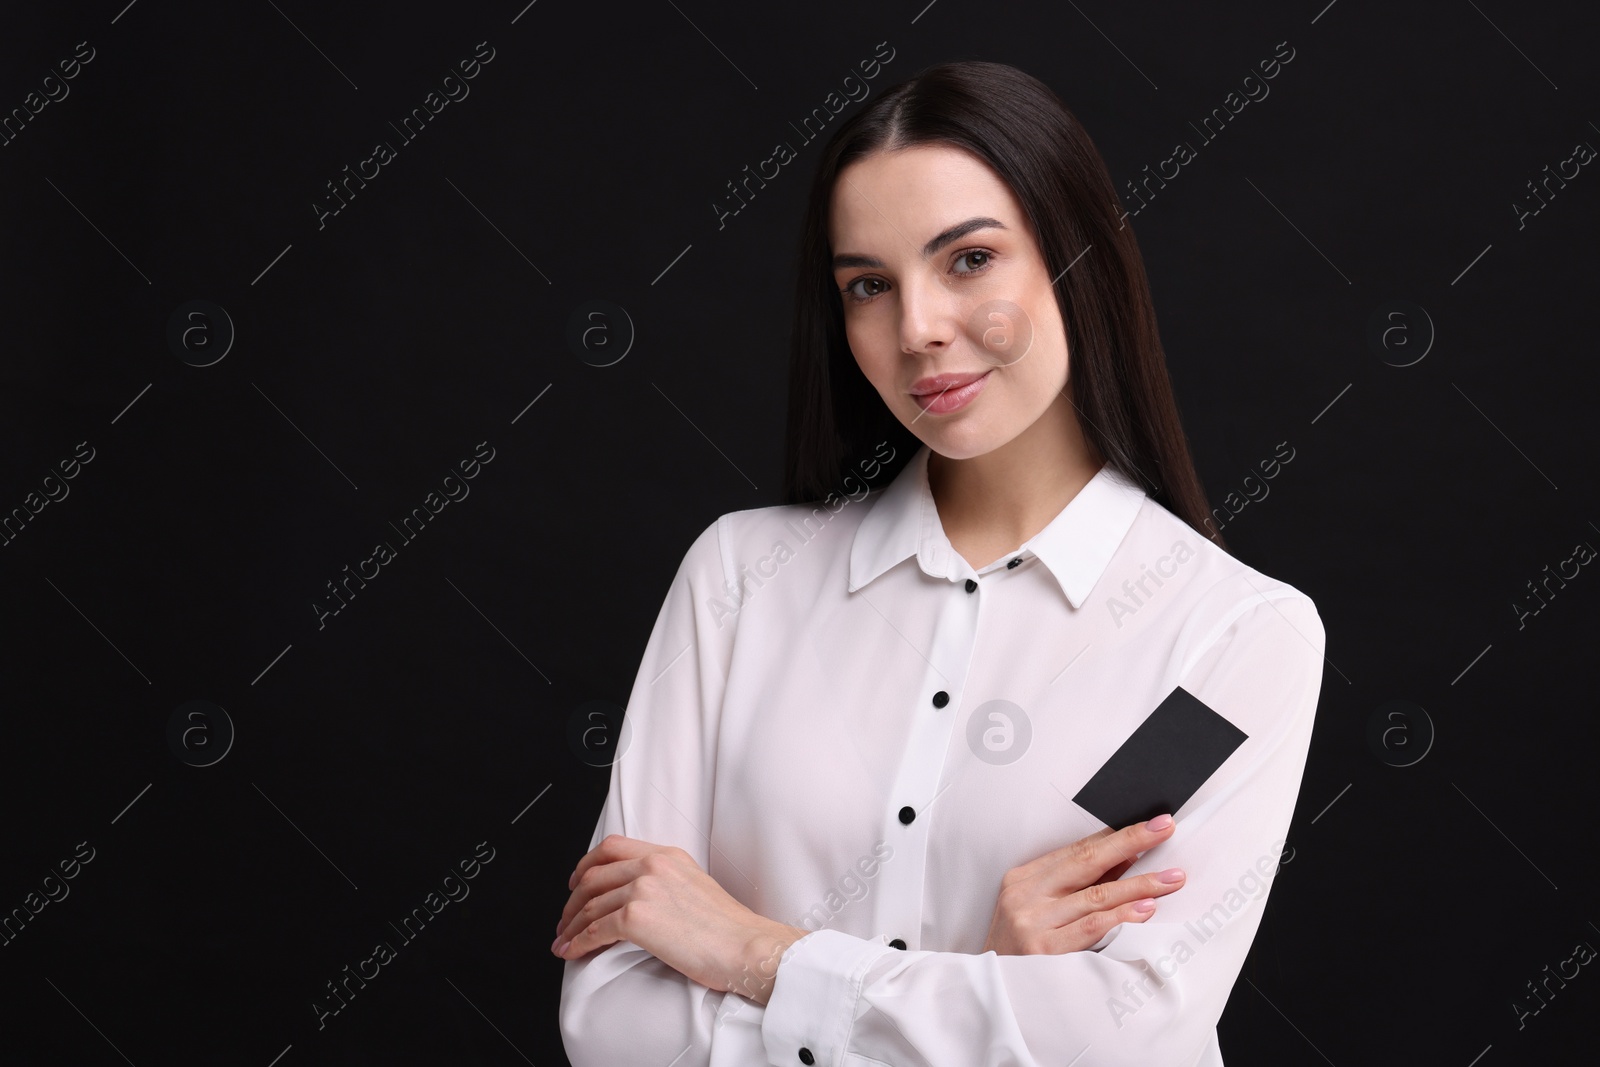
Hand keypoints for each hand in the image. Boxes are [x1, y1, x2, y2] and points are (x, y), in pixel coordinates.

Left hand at [552, 834, 807, 1004]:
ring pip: (590, 904)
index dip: (586, 864)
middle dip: (572, 901)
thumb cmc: (729, 929)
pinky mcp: (637, 918)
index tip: (577, 882)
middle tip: (565, 919)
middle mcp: (653, 865)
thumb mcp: (696, 887)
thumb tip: (637, 900)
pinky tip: (572, 952)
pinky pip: (595, 930)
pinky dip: (578, 942)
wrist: (746, 947)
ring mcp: (643, 889)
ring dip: (571, 926)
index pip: (613, 847)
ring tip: (564, 942)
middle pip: (593, 875)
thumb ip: (666, 883)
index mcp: (668, 855)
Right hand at [981, 814, 1183, 955]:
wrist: (988, 995)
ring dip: (1138, 884)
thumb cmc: (1019, 951)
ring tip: (1170, 878)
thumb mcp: (1037, 909)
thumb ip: (1075, 887)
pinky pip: (1091, 928)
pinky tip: (1145, 908)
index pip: (1078, 850)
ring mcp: (1033, 922)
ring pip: (1095, 895)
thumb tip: (1127, 860)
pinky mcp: (1043, 950)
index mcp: (1023, 879)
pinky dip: (1121, 917)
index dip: (1118, 835)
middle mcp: (1025, 895)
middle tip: (1164, 830)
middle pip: (1087, 861)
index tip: (1152, 825)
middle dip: (1131, 842)